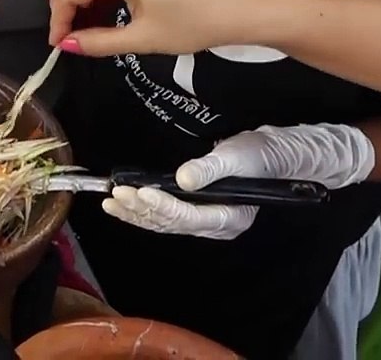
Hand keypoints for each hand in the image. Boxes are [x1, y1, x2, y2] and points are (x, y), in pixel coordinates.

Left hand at [103, 124, 374, 239]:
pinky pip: (162, 217)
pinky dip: (140, 211)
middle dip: (141, 208)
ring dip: (135, 213)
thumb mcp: (235, 156)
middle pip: (171, 223)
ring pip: (163, 223)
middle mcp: (214, 225)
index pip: (189, 216)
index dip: (163, 205)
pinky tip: (119, 204)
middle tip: (116, 193)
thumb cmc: (256, 155)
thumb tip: (183, 179)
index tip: (139, 191)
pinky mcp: (192, 212)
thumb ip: (211, 169)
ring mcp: (202, 221)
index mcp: (230, 217)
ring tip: (110, 201)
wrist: (270, 156)